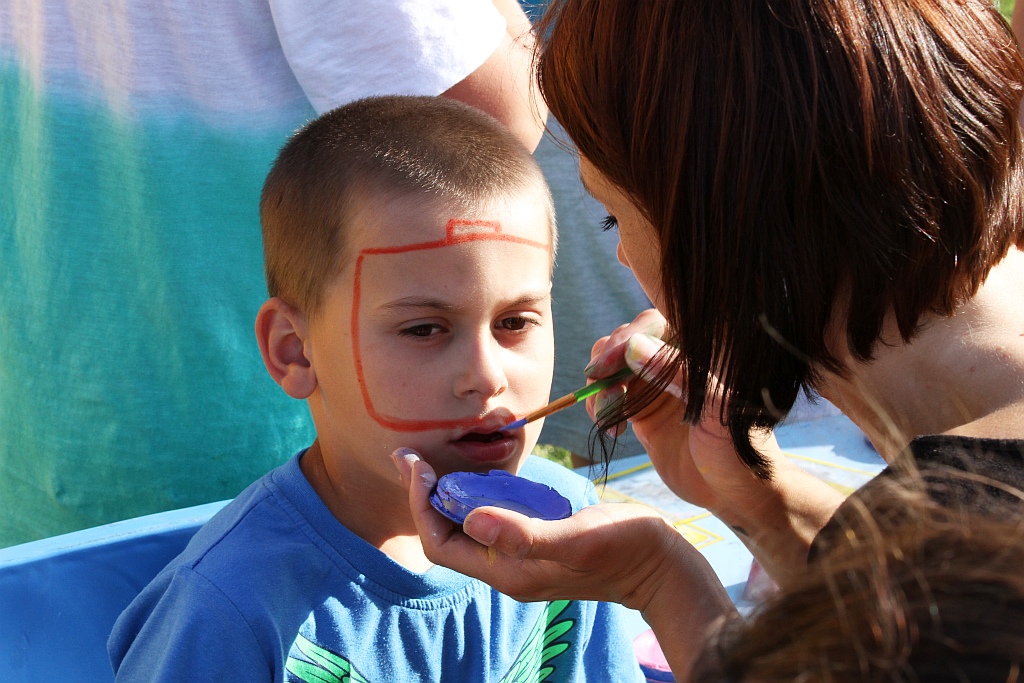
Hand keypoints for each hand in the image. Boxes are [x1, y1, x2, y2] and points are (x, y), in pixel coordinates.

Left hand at [390, 447, 735, 677]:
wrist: (663, 566)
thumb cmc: (624, 549)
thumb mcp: (575, 537)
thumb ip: (523, 534)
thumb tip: (471, 519)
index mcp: (507, 572)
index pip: (440, 542)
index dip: (421, 504)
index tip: (414, 464)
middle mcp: (507, 569)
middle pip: (447, 535)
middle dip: (425, 496)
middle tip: (412, 456)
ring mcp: (522, 557)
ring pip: (468, 527)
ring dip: (448, 495)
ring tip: (435, 461)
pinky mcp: (538, 542)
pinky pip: (493, 520)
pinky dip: (478, 496)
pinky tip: (480, 472)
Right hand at [585, 309, 844, 579]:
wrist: (737, 493)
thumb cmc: (739, 448)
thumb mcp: (715, 408)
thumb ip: (676, 374)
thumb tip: (632, 346)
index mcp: (695, 354)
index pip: (651, 326)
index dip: (625, 339)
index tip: (607, 365)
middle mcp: (672, 366)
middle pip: (625, 342)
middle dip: (607, 363)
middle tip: (601, 389)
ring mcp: (655, 389)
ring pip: (612, 369)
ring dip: (600, 387)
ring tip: (604, 414)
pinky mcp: (642, 414)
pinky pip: (610, 398)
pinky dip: (600, 408)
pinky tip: (611, 428)